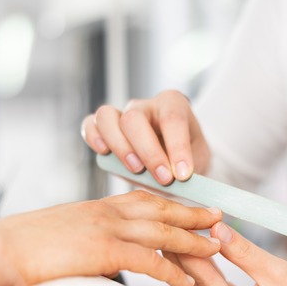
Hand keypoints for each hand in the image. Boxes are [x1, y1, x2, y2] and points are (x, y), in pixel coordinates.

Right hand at [0, 190, 221, 285]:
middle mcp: (105, 212)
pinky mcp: (103, 249)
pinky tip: (188, 280)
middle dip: (192, 213)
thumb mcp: (59, 236)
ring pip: (162, 230)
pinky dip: (172, 270)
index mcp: (95, 207)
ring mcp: (106, 228)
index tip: (189, 205)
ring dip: (193, 239)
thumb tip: (93, 254)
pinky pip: (149, 259)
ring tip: (217, 247)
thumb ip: (82, 240)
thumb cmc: (20, 248)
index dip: (169, 202)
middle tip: (218, 216)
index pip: (141, 198)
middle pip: (160, 208)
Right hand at [81, 90, 210, 184]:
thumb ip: (187, 169)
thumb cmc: (185, 159)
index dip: (178, 147)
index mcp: (173, 104)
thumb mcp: (196, 162)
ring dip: (120, 146)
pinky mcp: (103, 128)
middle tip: (163, 178)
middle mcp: (145, 106)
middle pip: (134, 118)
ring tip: (135, 170)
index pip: (173, 119)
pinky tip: (104, 153)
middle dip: (148, 152)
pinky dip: (93, 137)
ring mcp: (121, 114)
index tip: (183, 175)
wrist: (173, 162)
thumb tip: (179, 181)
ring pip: (106, 116)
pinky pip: (89, 124)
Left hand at [165, 222, 286, 285]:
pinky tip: (194, 245)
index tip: (182, 222)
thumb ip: (242, 251)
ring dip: (189, 258)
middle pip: (191, 285)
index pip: (203, 280)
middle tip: (174, 220)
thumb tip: (216, 229)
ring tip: (180, 228)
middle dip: (183, 251)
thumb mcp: (277, 272)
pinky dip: (202, 268)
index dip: (191, 247)